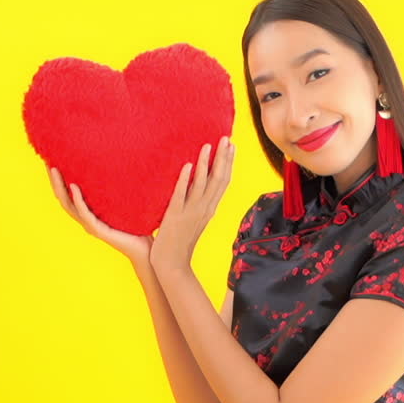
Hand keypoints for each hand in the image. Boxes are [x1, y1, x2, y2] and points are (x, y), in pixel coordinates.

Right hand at [47, 166, 152, 264]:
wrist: (144, 248)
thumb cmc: (136, 227)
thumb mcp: (123, 206)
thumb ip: (116, 193)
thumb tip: (119, 169)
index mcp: (88, 215)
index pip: (68, 196)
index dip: (59, 181)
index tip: (53, 162)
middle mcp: (85, 220)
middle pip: (63, 199)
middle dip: (54, 181)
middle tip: (48, 162)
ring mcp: (90, 226)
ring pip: (68, 205)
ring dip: (60, 187)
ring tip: (55, 170)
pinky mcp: (98, 230)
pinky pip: (84, 213)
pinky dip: (78, 199)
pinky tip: (74, 187)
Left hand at [150, 136, 234, 276]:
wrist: (172, 265)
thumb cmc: (179, 242)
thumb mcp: (194, 221)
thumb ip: (197, 204)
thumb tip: (197, 185)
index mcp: (209, 209)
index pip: (223, 182)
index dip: (228, 163)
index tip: (231, 146)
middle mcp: (203, 209)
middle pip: (218, 180)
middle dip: (223, 158)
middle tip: (226, 137)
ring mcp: (190, 213)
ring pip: (202, 184)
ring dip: (206, 163)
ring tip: (207, 145)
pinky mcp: (174, 217)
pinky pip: (181, 195)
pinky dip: (185, 180)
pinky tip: (187, 165)